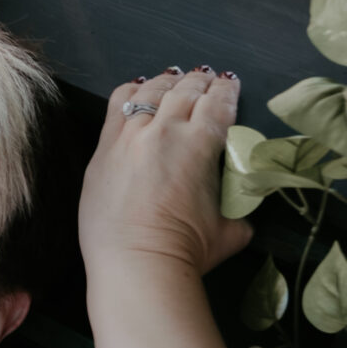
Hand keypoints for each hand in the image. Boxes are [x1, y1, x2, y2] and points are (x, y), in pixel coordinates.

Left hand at [78, 67, 253, 277]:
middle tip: (206, 80)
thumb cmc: (184, 253)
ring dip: (168, 82)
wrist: (136, 267)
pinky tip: (138, 89)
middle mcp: (165, 130)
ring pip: (152, 92)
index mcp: (202, 142)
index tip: (229, 85)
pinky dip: (132, 92)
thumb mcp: (230, 228)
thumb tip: (243, 209)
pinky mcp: (103, 150)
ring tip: (175, 80)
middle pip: (186, 90)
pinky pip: (117, 106)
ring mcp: (130, 138)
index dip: (227, 89)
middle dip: (201, 82)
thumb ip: (238, 208)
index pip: (218, 101)